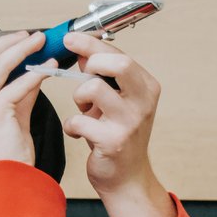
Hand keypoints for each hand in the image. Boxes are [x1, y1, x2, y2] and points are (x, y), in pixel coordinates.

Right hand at [0, 31, 53, 174]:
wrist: (4, 189)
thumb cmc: (4, 165)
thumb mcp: (6, 125)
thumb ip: (16, 98)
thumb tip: (32, 76)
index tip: (11, 43)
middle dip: (7, 43)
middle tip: (29, 36)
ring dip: (22, 50)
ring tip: (40, 42)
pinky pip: (17, 84)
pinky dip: (36, 73)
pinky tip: (50, 68)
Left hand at [61, 32, 161, 194]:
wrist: (127, 178)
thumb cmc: (118, 135)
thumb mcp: (116, 101)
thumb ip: (103, 76)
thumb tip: (82, 51)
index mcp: (146, 87)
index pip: (120, 55)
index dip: (92, 44)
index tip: (70, 38)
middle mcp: (143, 102)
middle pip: (119, 64)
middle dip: (92, 59)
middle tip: (79, 70)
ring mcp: (130, 122)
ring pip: (93, 88)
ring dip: (79, 97)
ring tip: (84, 110)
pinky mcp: (113, 142)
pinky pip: (78, 120)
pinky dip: (71, 125)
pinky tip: (78, 133)